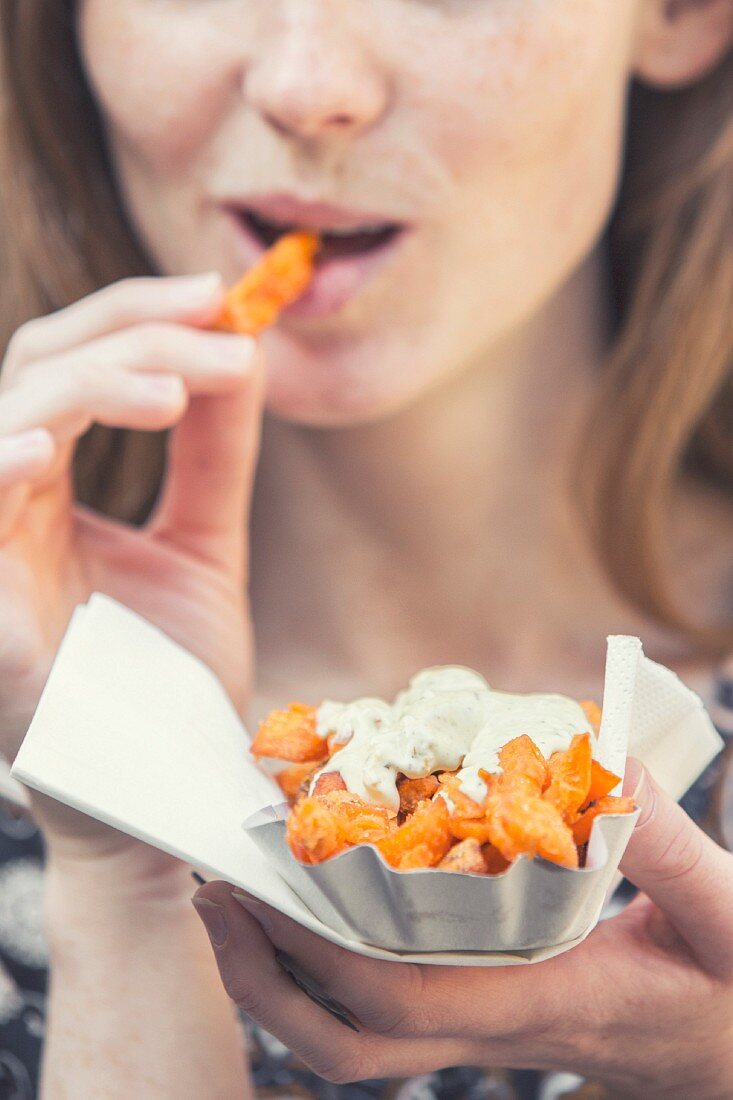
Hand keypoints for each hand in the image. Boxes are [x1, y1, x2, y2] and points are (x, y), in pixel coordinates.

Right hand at [0, 273, 263, 862]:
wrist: (161, 786)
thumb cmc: (169, 677)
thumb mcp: (204, 546)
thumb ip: (214, 457)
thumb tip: (243, 353)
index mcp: (52, 485)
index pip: (73, 360)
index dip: (139, 313)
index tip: (225, 297)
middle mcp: (10, 500)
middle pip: (39, 360)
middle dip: (133, 326)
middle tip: (222, 323)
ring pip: (9, 413)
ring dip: (92, 382)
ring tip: (179, 388)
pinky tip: (50, 441)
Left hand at [194, 761, 732, 1098]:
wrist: (731, 1052)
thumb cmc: (728, 992)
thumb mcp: (727, 918)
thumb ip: (673, 843)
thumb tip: (608, 760)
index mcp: (539, 1002)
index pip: (400, 999)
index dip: (317, 949)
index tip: (260, 881)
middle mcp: (493, 1026)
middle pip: (348, 1040)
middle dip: (265, 974)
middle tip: (216, 892)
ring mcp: (481, 1027)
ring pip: (354, 1043)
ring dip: (280, 982)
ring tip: (235, 905)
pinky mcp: (483, 1013)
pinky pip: (382, 1014)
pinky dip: (326, 973)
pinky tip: (313, 916)